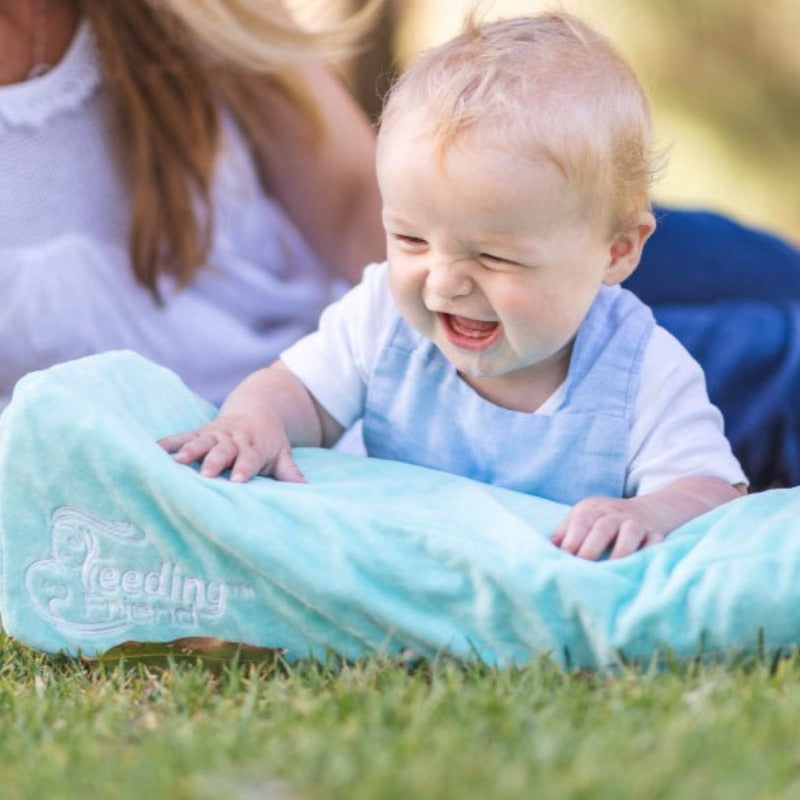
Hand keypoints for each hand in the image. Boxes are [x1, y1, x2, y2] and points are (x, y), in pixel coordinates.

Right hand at [158, 412, 305, 483]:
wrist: (259, 410)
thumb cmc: (269, 442)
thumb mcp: (282, 454)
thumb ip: (290, 471)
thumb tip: (306, 489)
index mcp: (254, 446)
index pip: (250, 459)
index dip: (244, 468)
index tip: (238, 480)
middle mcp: (234, 439)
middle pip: (224, 450)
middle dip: (215, 461)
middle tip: (207, 474)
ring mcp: (215, 434)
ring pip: (201, 442)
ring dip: (189, 451)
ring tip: (177, 462)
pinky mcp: (201, 432)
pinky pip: (183, 436)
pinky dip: (169, 442)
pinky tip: (154, 450)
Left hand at [551, 496, 664, 559]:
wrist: (647, 510)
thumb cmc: (604, 520)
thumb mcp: (583, 517)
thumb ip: (565, 531)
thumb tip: (548, 548)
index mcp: (593, 509)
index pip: (581, 519)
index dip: (571, 538)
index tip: (564, 557)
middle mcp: (615, 514)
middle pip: (603, 526)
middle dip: (591, 547)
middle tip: (583, 566)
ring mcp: (637, 523)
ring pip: (631, 531)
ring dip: (621, 550)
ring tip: (613, 568)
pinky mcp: (655, 534)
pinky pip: (655, 541)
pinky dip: (650, 551)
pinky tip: (641, 565)